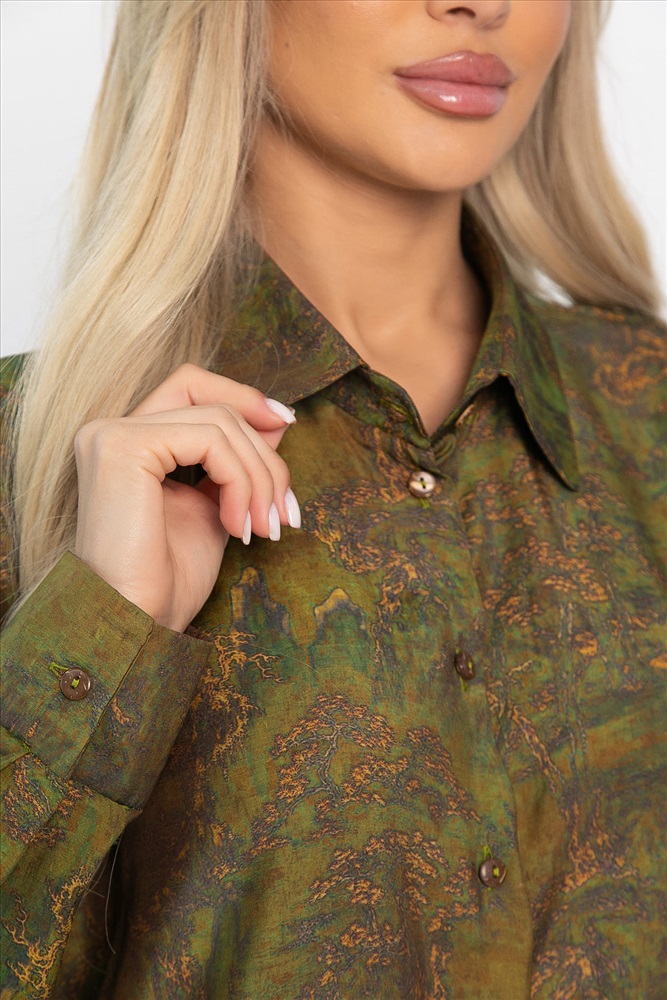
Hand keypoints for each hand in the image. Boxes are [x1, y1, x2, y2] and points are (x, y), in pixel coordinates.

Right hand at [73, 364, 298, 631]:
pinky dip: (240, 481)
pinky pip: (210, 440)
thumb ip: (237, 463)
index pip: (193, 387)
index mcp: (128, 442)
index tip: (288, 425)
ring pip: (219, 421)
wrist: (136, 625)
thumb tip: (278, 419)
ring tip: (265, 527)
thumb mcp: (216, 506)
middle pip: (211, 399)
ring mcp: (112, 435)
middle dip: (263, 450)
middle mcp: (110, 430)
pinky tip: (238, 527)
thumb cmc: (168, 579)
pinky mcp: (123, 447)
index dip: (244, 397)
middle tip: (285, 510)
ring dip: (259, 477)